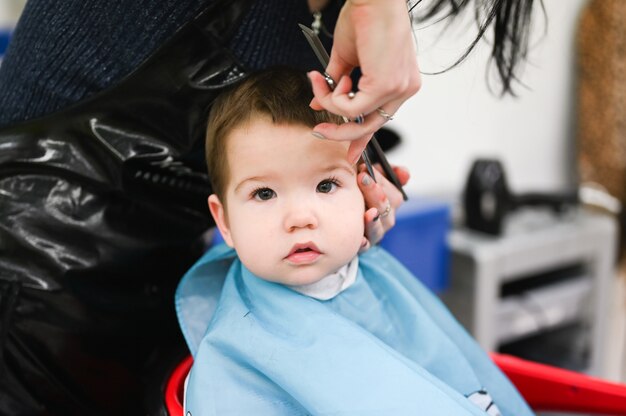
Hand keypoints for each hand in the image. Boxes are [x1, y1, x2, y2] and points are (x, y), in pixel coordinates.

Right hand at [308, 0, 420, 163]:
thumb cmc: (363, 17)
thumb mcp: (347, 58)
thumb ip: (335, 84)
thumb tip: (317, 103)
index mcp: (400, 81)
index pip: (381, 117)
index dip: (362, 138)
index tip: (350, 152)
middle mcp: (404, 88)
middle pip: (371, 125)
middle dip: (340, 132)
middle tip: (318, 129)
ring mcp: (398, 88)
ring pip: (358, 119)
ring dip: (331, 105)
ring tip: (320, 82)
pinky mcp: (386, 86)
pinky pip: (351, 109)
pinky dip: (334, 99)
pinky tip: (332, 80)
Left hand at [358, 163, 409, 250]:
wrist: (348, 200)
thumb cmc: (363, 187)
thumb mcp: (376, 175)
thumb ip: (391, 171)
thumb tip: (404, 174)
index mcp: (392, 203)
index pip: (393, 194)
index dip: (380, 181)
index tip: (365, 169)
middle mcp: (386, 219)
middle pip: (385, 209)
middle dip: (374, 193)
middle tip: (362, 179)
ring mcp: (376, 232)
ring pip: (378, 228)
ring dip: (374, 221)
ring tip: (369, 212)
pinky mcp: (364, 244)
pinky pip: (366, 246)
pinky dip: (364, 244)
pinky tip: (360, 240)